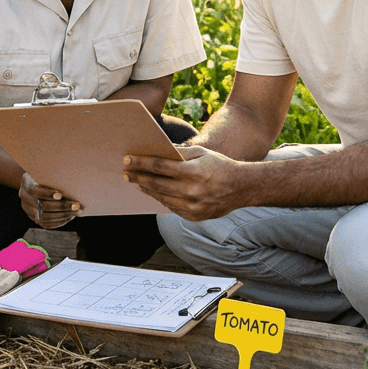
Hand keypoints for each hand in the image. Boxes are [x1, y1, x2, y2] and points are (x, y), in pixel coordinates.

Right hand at [19, 173, 81, 228]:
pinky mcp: (34, 218)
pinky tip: (70, 217)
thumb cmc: (45, 175)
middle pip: (42, 207)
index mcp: (26, 185)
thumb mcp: (46, 172)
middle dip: (61, 207)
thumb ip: (53, 176)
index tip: (60, 195)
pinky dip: (59, 222)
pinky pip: (46, 224)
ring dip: (63, 215)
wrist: (36, 182)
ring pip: (45, 218)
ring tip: (77, 211)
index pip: (35, 192)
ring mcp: (28, 211)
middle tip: (77, 205)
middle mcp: (25, 200)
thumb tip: (72, 180)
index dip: (47, 194)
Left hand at [122, 144, 247, 220]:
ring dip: (147, 189)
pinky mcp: (194, 216)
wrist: (241, 188)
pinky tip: (155, 192)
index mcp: (193, 172)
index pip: (159, 166)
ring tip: (138, 182)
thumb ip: (180, 153)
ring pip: (162, 197)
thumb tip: (158, 152)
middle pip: (156, 184)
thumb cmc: (220, 165)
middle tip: (126, 173)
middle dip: (138, 177)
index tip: (128, 160)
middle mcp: (191, 191)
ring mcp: (192, 206)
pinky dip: (161, 199)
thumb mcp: (202, 152)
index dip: (141, 163)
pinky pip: (171, 207)